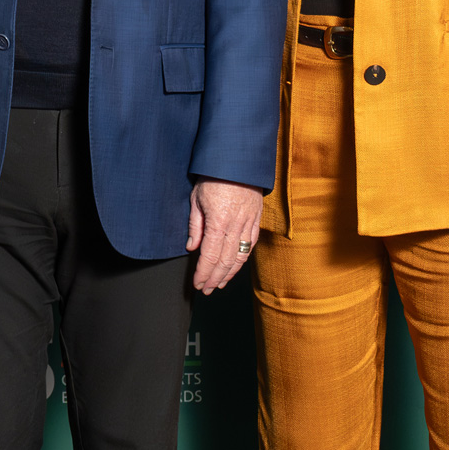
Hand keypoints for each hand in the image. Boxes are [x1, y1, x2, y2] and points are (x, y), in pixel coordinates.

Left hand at [187, 178, 263, 294]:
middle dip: (215, 278)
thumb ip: (195, 225)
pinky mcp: (257, 219)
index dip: (204, 273)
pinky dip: (243, 259)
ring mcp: (249, 223)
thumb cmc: (213, 176)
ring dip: (230, 273)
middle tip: (207, 289)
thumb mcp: (196, 198)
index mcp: (219, 221)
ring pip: (241, 256)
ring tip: (220, 283)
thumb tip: (192, 247)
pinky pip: (251, 244)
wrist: (237, 160)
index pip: (210, 256)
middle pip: (226, 261)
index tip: (197, 284)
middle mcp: (236, 225)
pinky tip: (235, 266)